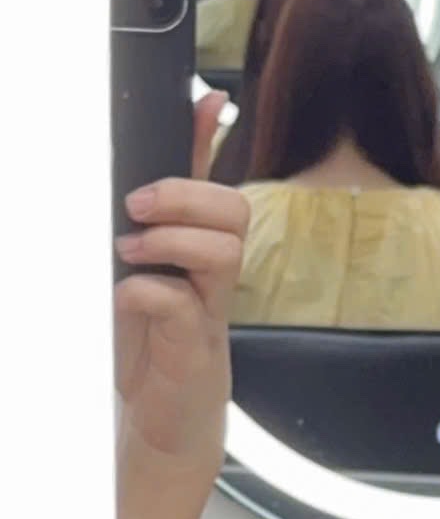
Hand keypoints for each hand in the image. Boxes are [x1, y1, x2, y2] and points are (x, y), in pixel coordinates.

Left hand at [114, 90, 249, 467]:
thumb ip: (142, 228)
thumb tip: (133, 180)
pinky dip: (146, 291)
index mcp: (197, 251)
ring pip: (223, 250)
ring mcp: (210, 309)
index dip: (211, 136)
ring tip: (131, 251)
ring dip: (170, 241)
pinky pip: (179, 302)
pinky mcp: (195, 346)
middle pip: (234, 211)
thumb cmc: (150, 346)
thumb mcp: (136, 273)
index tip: (208, 99)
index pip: (213, 181)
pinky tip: (127, 297)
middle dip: (185, 196)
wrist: (161, 419)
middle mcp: (212, 275)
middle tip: (138, 208)